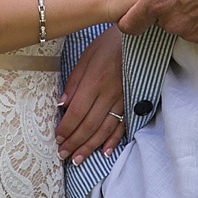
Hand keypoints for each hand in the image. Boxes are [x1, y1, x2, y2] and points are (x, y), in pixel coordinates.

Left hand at [55, 27, 125, 164]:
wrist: (140, 37)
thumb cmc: (109, 43)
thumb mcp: (87, 55)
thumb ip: (74, 81)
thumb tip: (62, 104)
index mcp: (95, 80)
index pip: (77, 111)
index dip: (66, 128)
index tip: (57, 138)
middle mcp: (109, 94)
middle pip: (89, 124)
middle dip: (74, 142)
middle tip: (63, 154)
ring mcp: (122, 100)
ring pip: (104, 129)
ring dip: (90, 146)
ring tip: (78, 159)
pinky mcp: (132, 101)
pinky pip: (122, 125)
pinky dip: (113, 140)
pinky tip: (104, 151)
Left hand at [110, 0, 197, 45]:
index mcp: (156, 2)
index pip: (129, 25)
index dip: (130, 18)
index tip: (137, 10)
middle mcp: (170, 22)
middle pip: (155, 23)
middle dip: (161, 11)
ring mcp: (190, 33)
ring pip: (176, 27)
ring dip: (181, 16)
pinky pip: (195, 33)